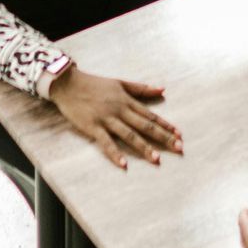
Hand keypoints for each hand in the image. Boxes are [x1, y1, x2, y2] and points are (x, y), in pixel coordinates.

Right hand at [49, 64, 181, 168]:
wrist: (68, 84)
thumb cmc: (94, 84)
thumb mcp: (119, 82)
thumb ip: (141, 88)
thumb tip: (162, 89)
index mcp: (127, 100)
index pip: (150, 115)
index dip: (166, 125)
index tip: (179, 134)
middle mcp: (120, 110)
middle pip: (145, 126)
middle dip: (163, 138)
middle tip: (179, 148)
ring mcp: (107, 119)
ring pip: (129, 135)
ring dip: (144, 148)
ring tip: (157, 160)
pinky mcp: (93, 127)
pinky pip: (106, 142)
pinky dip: (115, 154)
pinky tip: (124, 164)